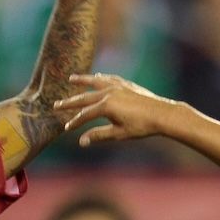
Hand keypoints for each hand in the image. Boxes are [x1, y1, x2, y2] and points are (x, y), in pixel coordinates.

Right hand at [55, 73, 174, 148]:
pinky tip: (97, 76)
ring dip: (82, 80)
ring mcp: (117, 86)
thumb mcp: (118, 133)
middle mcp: (109, 93)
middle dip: (70, 102)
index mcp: (105, 106)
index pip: (84, 115)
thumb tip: (81, 142)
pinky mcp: (126, 84)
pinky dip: (101, 77)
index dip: (74, 122)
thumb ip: (99, 135)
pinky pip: (109, 78)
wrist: (162, 114)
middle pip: (84, 97)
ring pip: (95, 82)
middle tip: (56, 104)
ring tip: (71, 79)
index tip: (66, 128)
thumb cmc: (141, 126)